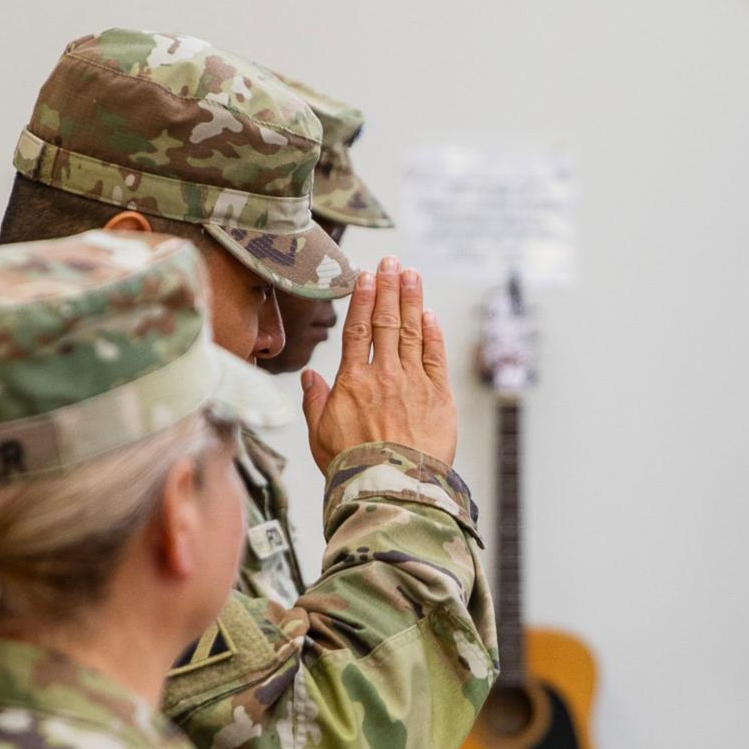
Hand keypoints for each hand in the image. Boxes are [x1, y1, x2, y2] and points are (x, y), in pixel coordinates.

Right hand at [301, 257, 458, 473]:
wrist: (392, 486)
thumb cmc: (352, 467)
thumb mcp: (319, 436)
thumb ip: (315, 402)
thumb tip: (309, 378)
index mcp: (352, 382)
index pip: (358, 329)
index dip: (363, 299)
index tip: (367, 277)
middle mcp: (384, 375)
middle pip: (387, 321)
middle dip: (390, 288)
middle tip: (392, 262)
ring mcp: (414, 383)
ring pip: (412, 331)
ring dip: (412, 300)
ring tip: (412, 275)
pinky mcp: (439, 397)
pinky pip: (435, 357)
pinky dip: (433, 334)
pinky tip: (430, 316)